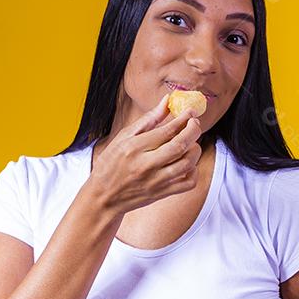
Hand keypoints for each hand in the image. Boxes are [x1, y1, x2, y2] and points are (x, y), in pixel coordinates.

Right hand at [86, 93, 204, 214]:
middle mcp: (147, 164)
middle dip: (193, 130)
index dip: (184, 118)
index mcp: (135, 147)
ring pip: (188, 163)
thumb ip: (148, 120)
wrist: (104, 196)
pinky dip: (194, 170)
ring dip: (195, 149)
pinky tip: (188, 163)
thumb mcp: (124, 137)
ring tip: (190, 143)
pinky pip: (189, 182)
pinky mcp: (163, 193)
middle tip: (194, 123)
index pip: (167, 130)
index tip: (190, 112)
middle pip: (181, 145)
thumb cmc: (111, 163)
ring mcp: (157, 181)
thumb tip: (167, 101)